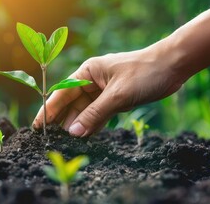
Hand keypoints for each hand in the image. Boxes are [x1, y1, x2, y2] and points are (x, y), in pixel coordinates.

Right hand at [32, 45, 183, 136]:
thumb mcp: (117, 95)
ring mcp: (102, 91)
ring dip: (77, 125)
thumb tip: (74, 133)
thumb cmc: (144, 72)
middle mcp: (91, 81)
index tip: (37, 127)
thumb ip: (94, 115)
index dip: (48, 110)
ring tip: (65, 142)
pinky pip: (98, 114)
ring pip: (84, 111)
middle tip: (50, 139)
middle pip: (70, 104)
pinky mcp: (113, 99)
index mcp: (87, 72)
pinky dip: (92, 125)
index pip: (62, 93)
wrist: (172, 66)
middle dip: (61, 120)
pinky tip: (85, 137)